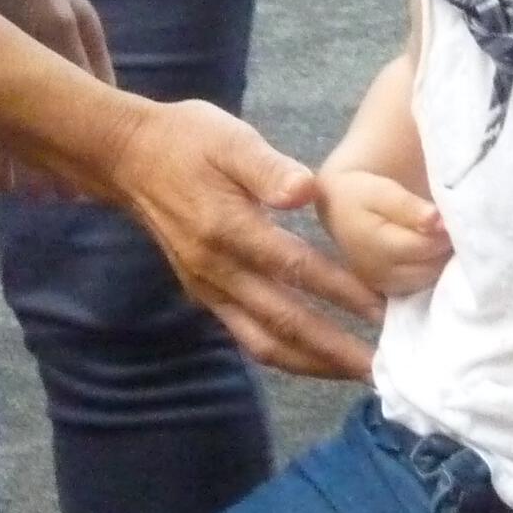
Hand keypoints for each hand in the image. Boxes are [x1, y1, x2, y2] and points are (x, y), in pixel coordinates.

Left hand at [0, 0, 113, 199]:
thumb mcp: (52, 18)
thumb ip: (71, 65)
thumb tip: (97, 113)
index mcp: (82, 36)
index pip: (101, 97)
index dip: (100, 135)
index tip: (102, 177)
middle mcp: (52, 52)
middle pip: (62, 115)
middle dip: (63, 156)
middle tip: (65, 199)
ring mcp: (13, 62)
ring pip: (25, 123)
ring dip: (28, 159)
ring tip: (31, 199)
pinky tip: (0, 179)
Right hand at [108, 100, 379, 379]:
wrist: (129, 158)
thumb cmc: (187, 141)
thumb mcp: (230, 139)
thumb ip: (268, 167)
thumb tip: (305, 191)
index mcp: (229, 229)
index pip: (295, 269)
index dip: (341, 293)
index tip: (383, 312)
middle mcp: (218, 270)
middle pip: (283, 322)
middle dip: (335, 350)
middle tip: (382, 369)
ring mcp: (208, 288)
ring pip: (264, 342)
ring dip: (312, 363)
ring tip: (355, 373)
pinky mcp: (204, 295)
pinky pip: (247, 336)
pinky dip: (286, 353)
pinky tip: (316, 358)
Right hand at [318, 166, 450, 297]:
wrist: (337, 210)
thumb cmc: (362, 196)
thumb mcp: (383, 192)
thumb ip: (410, 207)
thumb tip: (439, 222)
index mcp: (377, 247)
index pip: (427, 247)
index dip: (447, 234)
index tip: (453, 217)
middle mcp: (378, 273)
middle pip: (431, 268)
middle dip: (447, 250)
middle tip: (453, 228)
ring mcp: (382, 287)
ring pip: (428, 281)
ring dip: (442, 263)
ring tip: (443, 240)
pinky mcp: (386, 292)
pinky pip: (419, 288)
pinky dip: (431, 272)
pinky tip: (434, 255)